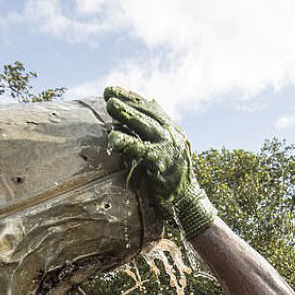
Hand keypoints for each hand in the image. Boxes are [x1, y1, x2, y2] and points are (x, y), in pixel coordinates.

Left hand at [104, 86, 215, 236]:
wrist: (187, 203)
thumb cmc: (170, 181)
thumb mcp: (164, 154)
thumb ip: (150, 140)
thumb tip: (124, 127)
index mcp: (174, 131)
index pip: (152, 108)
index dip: (132, 97)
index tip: (114, 90)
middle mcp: (173, 135)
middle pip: (148, 112)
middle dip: (127, 101)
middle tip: (107, 92)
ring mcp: (169, 148)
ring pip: (146, 125)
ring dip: (127, 114)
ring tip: (110, 105)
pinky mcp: (162, 162)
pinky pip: (141, 149)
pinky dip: (126, 142)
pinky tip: (113, 138)